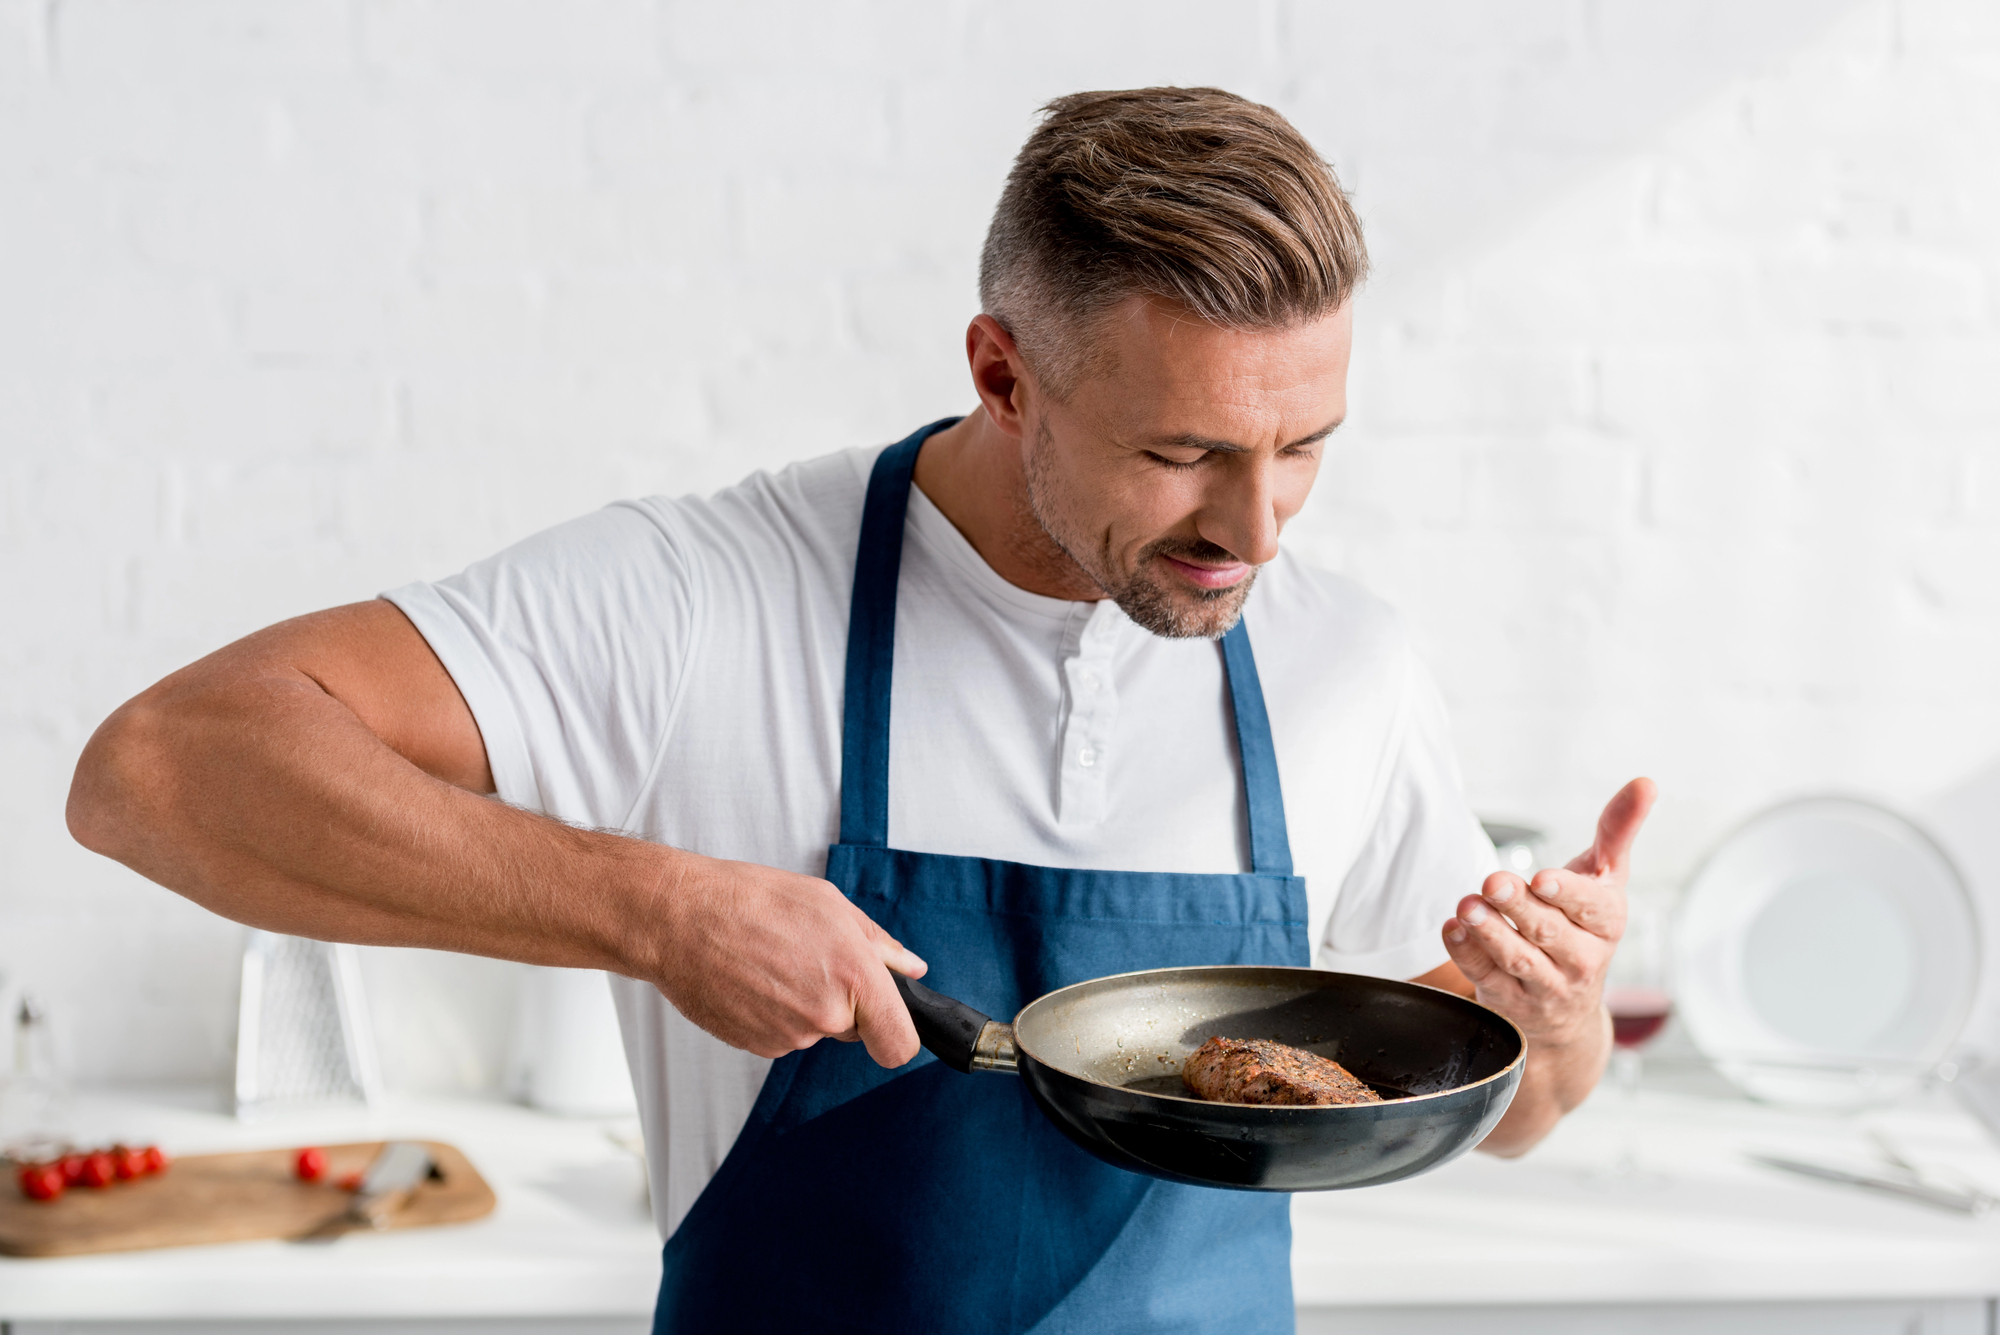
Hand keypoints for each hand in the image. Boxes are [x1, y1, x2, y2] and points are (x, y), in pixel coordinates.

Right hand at [644, 852, 928, 1068]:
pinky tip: (752, 978)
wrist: (680, 919)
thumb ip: (879, 944)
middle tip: (808, 958)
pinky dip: (772, 1012)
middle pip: (853, 1029)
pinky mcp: (756, 1046)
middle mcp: (825, 1015)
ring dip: (802, 1001)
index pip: (899, 1044)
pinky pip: (781, 1034)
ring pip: (814, 1029)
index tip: (886, 1020)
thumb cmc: (753, 901)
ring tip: (771, 960)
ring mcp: (788, 1036)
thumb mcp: (828, 904)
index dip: (897, 1034)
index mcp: (854, 976)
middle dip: (841, 1000)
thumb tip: (911, 969)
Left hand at [1442, 778, 1656, 1048]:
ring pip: (1517, 960)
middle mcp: (1581, 959)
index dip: (1567, 894)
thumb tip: (1646, 783)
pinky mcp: (1510, 1002)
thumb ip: (1618, 830)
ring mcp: (1546, 985)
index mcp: (1607, 923)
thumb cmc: (1583, 925)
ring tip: (1467, 906)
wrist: (1568, 1008)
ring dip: (1489, 932)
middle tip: (1492, 882)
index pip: (1592, 908)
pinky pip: (1488, 979)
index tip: (1542, 878)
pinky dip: (1468, 955)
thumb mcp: (1605, 878)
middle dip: (1519, 906)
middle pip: (1549, 932)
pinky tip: (1453, 929)